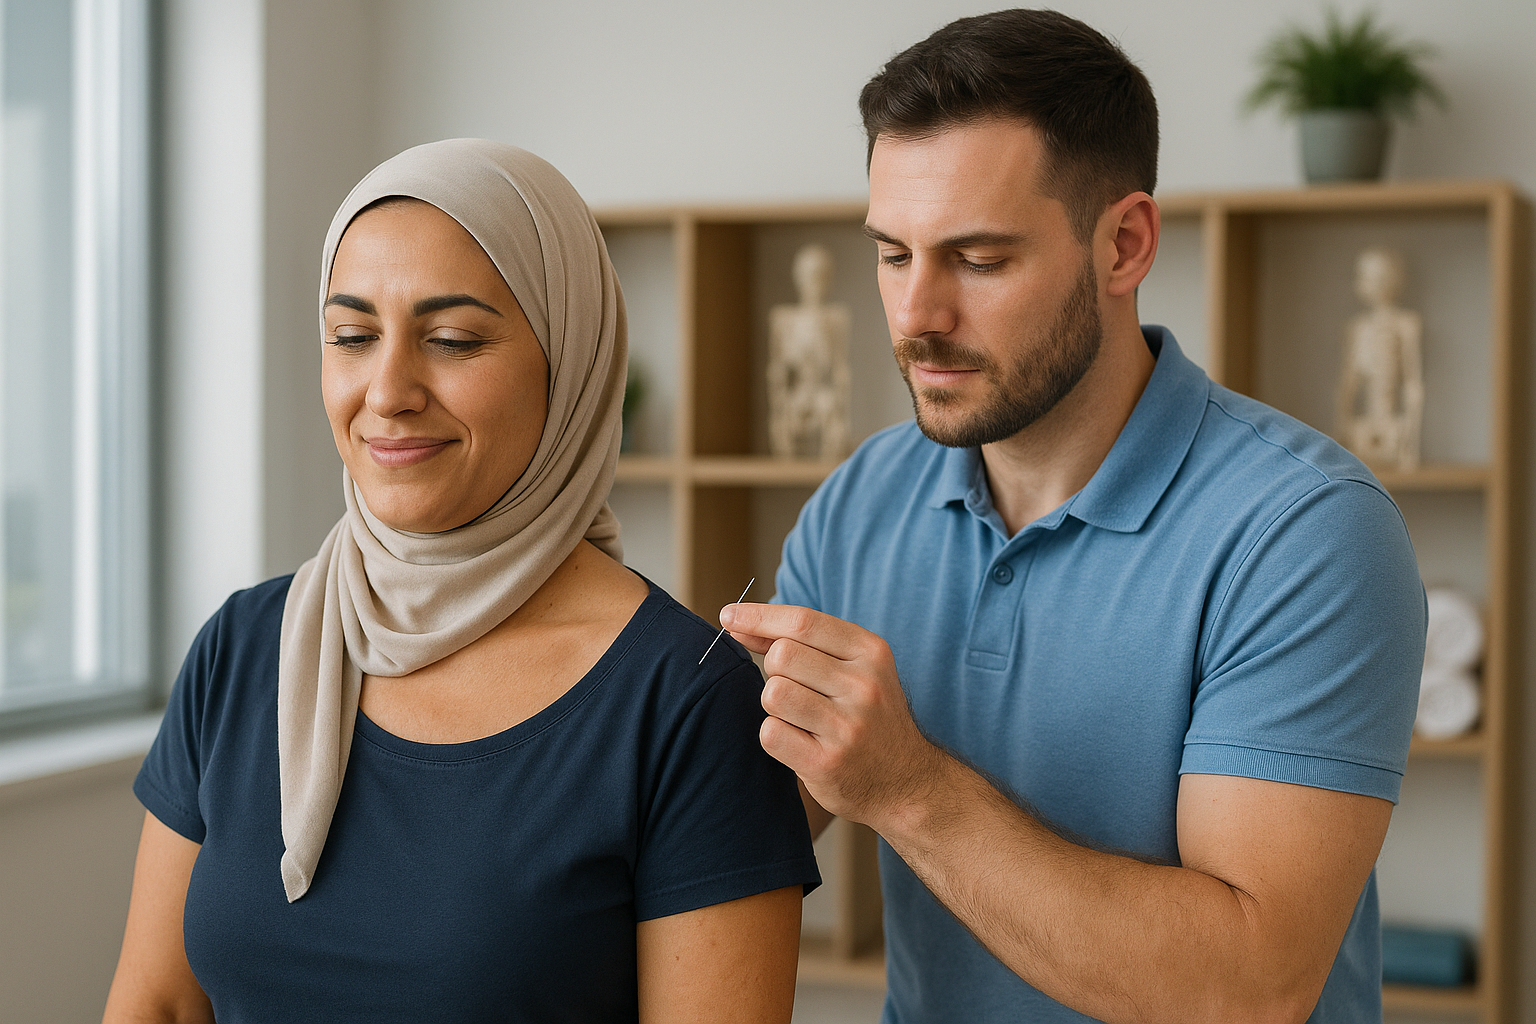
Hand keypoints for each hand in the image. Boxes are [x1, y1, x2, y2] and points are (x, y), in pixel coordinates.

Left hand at [721, 603, 942, 829]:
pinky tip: (802, 743)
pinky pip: (771, 733)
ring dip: (775, 705)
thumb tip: (736, 622)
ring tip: (802, 718)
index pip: (803, 621)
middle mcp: (864, 686)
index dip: (758, 616)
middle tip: (798, 690)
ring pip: (773, 694)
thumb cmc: (868, 715)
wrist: (904, 782)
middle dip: (775, 670)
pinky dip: (776, 736)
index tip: (729, 616)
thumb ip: (800, 642)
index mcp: (872, 653)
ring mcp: (848, 727)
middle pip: (782, 656)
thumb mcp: (853, 668)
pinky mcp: (827, 763)